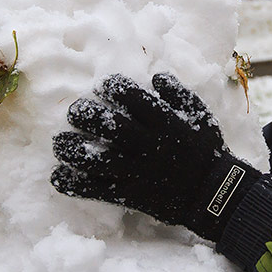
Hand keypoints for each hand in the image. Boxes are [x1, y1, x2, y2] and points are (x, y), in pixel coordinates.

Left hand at [51, 73, 259, 241]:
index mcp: (165, 123)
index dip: (113, 87)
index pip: (133, 98)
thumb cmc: (207, 151)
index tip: (105, 86)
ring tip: (61, 143)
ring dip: (72, 149)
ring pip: (96, 159)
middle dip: (85, 114)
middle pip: (109, 126)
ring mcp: (136, 172)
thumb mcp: (201, 116)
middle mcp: (147, 145)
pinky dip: (73, 184)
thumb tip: (156, 76)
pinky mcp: (129, 194)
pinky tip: (59, 176)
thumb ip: (179, 94)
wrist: (213, 194)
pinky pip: (96, 190)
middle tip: (76, 112)